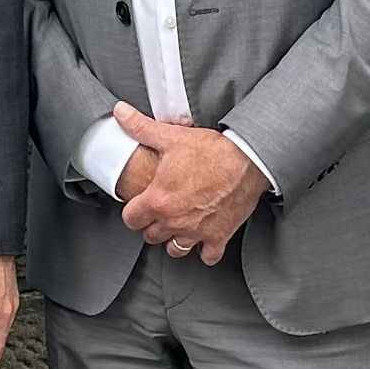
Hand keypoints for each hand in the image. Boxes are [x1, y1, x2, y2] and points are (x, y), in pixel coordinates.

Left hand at [114, 103, 266, 264]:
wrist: (249, 161)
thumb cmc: (212, 151)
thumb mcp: (172, 137)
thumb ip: (141, 128)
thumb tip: (120, 113)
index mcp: (158, 200)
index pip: (131, 219)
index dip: (132, 211)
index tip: (138, 204)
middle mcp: (174, 221)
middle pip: (150, 235)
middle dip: (151, 225)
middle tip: (158, 212)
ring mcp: (196, 232)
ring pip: (175, 250)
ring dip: (173, 240)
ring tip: (176, 226)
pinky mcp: (219, 236)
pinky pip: (208, 256)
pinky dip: (204, 250)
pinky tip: (203, 239)